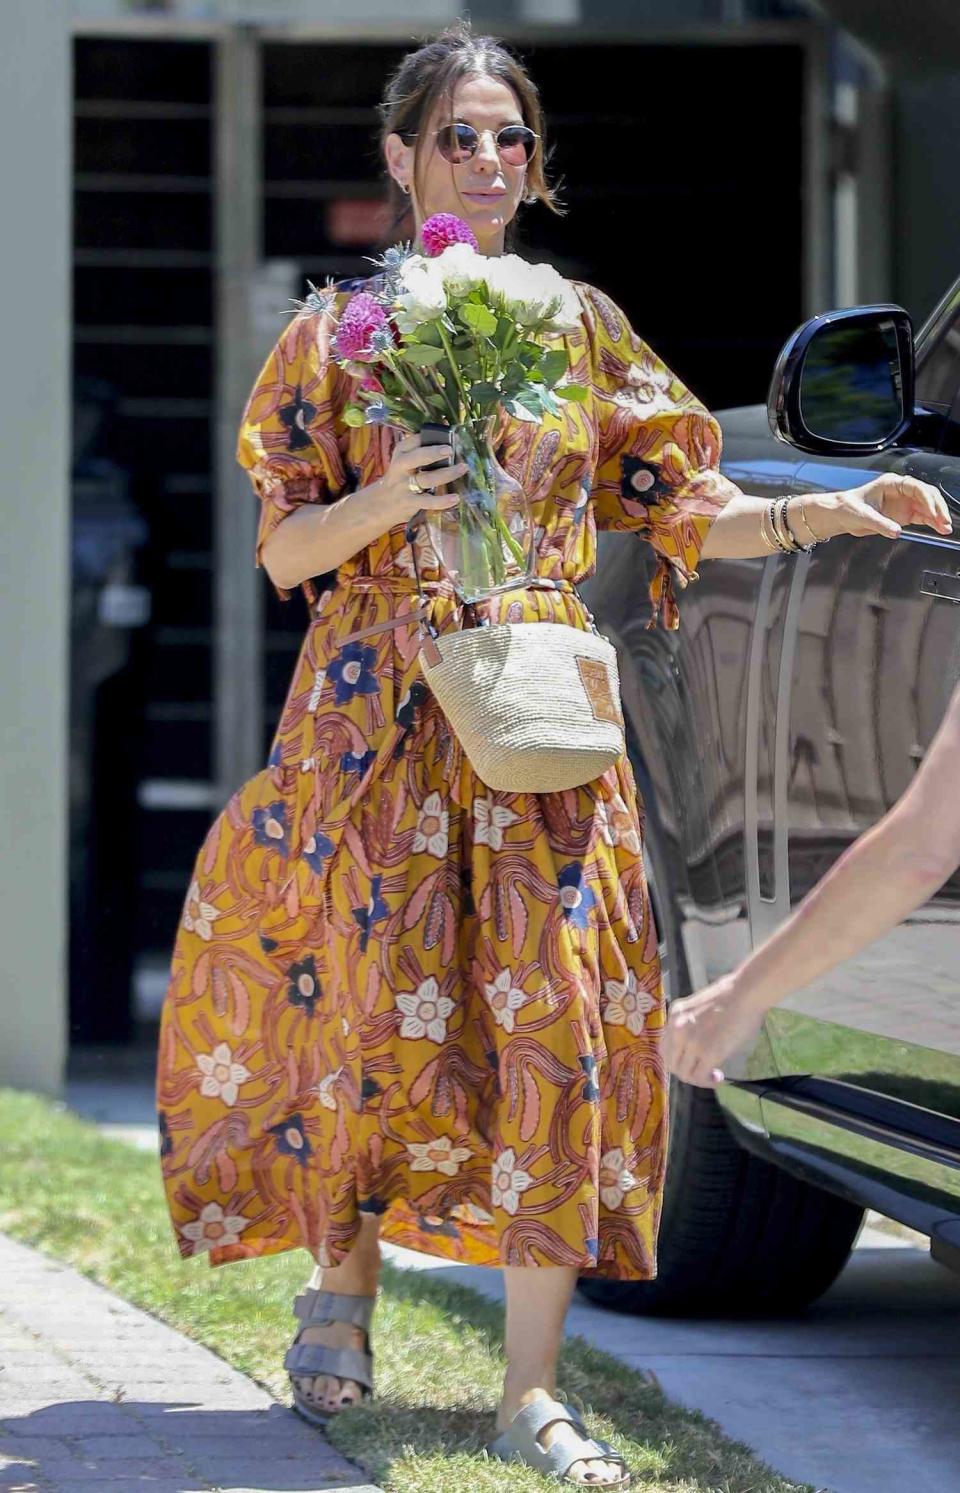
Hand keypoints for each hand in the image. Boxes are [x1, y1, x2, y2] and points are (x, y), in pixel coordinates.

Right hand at [379, 432, 466, 523]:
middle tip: (450, 449)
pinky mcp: (411, 503)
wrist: (381, 505)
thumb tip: (449, 438)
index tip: (450, 435)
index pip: (414, 441)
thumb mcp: (403, 461)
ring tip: (463, 468)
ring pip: (427, 479)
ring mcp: (405, 486)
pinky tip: (455, 498)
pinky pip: (428, 502)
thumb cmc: (399, 479)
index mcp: (401, 453)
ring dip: (446, 474)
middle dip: (433, 453)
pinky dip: (442, 501)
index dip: (431, 437)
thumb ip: (420, 451)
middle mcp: (401, 467)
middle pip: (416, 458)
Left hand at [662, 976, 767, 1088]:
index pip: (665, 1047)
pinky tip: (719, 1076)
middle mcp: (677, 1029)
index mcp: (675, 1015)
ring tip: (713, 1075)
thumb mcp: (698, 1009)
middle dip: (686, 1072)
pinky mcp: (706, 1052)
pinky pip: (700, 1076)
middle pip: (671, 1063)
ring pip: (684, 1073)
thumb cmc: (731, 997)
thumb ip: (690, 1026)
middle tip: (703, 1072)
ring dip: (697, 1079)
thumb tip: (692, 1048)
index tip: (692, 1062)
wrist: (744, 992)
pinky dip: (708, 1081)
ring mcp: (690, 1041)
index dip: (677, 1060)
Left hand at [802, 474, 952, 542]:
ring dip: (938, 516)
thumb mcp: (862, 516)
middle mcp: (901, 491)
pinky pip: (923, 517)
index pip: (916, 487)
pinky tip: (939, 529)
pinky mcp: (905, 515)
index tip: (931, 511)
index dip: (926, 498)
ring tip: (946, 528)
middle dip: (937, 507)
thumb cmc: (849, 507)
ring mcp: (905, 503)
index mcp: (892, 483)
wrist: (841, 515)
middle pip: (927, 495)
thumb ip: (880, 524)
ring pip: (928, 507)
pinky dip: (932, 523)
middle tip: (944, 521)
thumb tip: (896, 531)